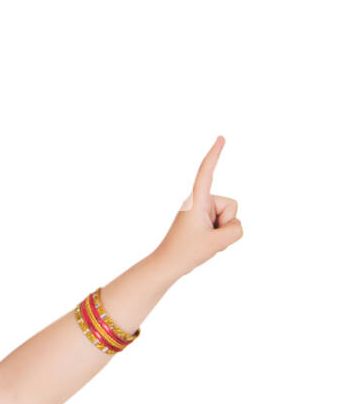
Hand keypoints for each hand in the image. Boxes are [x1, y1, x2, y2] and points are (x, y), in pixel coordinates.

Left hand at [154, 136, 243, 279]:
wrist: (167, 265)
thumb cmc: (187, 252)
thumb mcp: (219, 242)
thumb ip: (236, 229)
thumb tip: (234, 226)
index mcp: (197, 200)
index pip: (206, 172)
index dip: (214, 155)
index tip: (221, 138)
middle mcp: (199, 201)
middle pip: (232, 206)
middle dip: (226, 224)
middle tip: (205, 238)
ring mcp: (201, 211)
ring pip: (230, 217)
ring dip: (222, 232)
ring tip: (203, 241)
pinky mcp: (202, 219)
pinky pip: (224, 225)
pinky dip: (220, 237)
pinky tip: (205, 243)